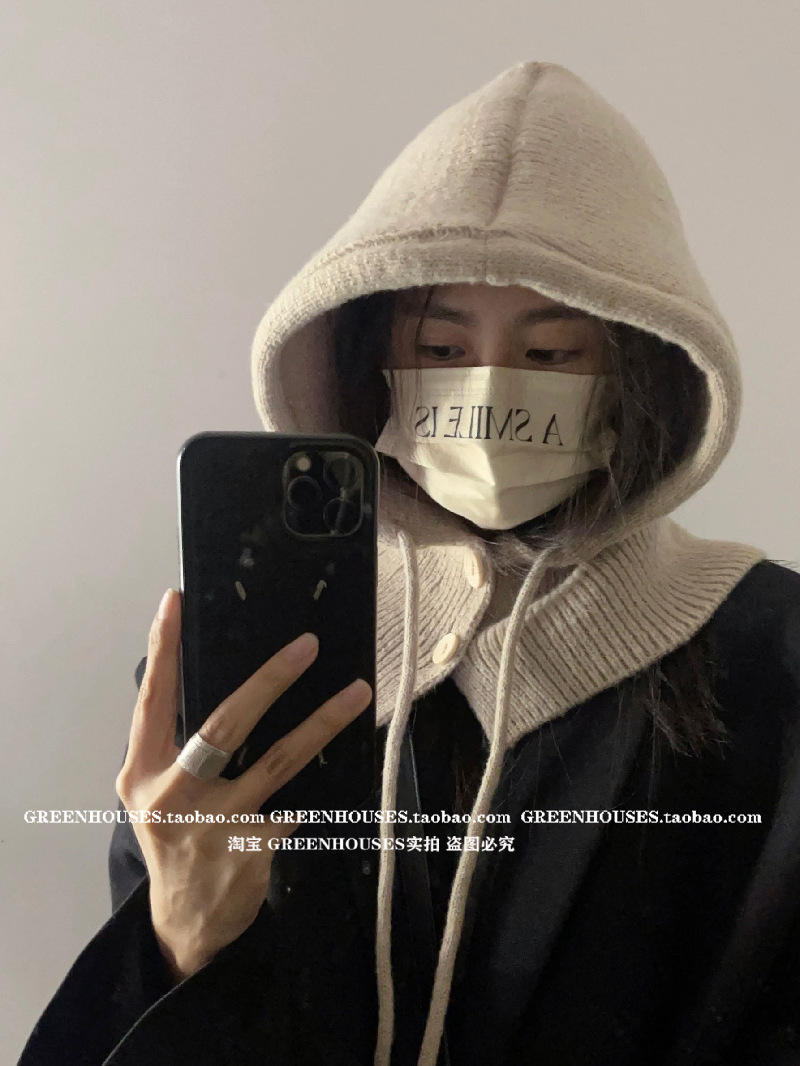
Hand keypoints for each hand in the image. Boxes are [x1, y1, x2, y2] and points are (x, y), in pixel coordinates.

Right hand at [115, 588, 371, 983]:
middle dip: (269, 681)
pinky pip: (297, 803)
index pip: (152, 701)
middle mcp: (172, 796)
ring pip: (277, 761)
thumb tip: (223, 681)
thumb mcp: (156, 791)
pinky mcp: (251, 847)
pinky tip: (345, 762)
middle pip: (224, 726)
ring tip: (357, 692)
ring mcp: (215, 825)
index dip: (164, 649)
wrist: (184, 922)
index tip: (175, 602)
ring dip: (321, 723)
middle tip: (306, 646)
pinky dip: (320, 785)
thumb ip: (176, 744)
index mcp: (142, 772)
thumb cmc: (176, 837)